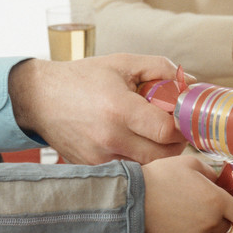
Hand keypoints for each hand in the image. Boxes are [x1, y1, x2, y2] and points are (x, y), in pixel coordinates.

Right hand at [8, 54, 185, 164]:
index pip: (168, 131)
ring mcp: (100, 158)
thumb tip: (192, 83)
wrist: (40, 98)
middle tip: (172, 126)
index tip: (182, 115)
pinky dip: (137, 158)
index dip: (182, 125)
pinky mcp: (94, 168)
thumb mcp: (123, 63)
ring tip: (150, 132)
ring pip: (148, 165)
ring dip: (158, 151)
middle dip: (175, 142)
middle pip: (163, 154)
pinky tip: (131, 140)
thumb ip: (160, 68)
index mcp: (119, 109)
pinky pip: (129, 169)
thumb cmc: (83, 78)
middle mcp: (110, 138)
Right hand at [142, 155, 232, 232]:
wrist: (133, 197)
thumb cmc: (161, 177)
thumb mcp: (190, 164)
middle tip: (202, 204)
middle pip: (227, 226)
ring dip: (205, 227)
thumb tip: (220, 183)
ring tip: (186, 212)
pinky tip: (176, 221)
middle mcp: (210, 222)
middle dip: (219, 217)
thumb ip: (212, 174)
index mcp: (217, 201)